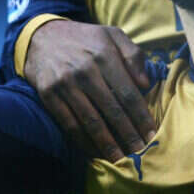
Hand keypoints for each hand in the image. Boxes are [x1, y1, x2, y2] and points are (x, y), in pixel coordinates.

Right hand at [25, 20, 157, 161]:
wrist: (42, 36)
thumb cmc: (85, 38)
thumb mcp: (112, 34)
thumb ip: (133, 55)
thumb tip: (146, 84)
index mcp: (104, 55)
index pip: (128, 93)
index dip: (141, 116)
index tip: (151, 134)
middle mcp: (85, 71)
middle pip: (111, 110)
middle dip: (127, 135)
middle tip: (139, 152)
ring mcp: (65, 84)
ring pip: (90, 121)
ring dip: (107, 144)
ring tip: (120, 159)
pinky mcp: (48, 95)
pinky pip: (69, 124)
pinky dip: (83, 141)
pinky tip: (94, 152)